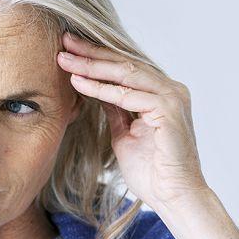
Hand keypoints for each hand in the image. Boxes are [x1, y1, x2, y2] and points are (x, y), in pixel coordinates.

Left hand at [57, 31, 209, 211]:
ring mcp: (172, 97)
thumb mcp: (125, 134)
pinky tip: (78, 82)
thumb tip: (97, 88)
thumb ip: (116, 109)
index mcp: (163, 93)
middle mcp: (171, 90)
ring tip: (65, 59)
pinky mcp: (169, 110)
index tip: (69, 49)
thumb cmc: (152, 172)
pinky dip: (101, 89)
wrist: (174, 197)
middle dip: (92, 52)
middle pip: (125, 64)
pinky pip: (128, 95)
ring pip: (126, 74)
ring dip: (92, 65)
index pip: (126, 68)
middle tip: (63, 41)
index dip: (97, 57)